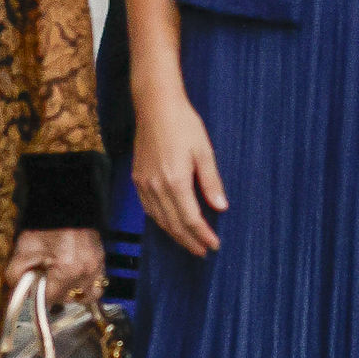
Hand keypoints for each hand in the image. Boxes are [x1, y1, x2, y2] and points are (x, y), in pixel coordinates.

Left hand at [4, 228, 104, 306]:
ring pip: (87, 296)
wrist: (64, 203)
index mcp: (68, 270)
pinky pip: (98, 284)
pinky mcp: (102, 260)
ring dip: (73, 294)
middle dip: (54, 294)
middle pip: (68, 299)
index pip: (51, 299)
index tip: (32, 293)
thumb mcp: (24, 248)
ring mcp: (97, 266)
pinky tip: (75, 279)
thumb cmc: (43, 226)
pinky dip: (87, 286)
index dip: (38, 298)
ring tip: (62, 284)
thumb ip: (16, 273)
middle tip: (45, 284)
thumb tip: (17, 294)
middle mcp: (86, 272)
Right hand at [133, 85, 226, 256]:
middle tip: (203, 251)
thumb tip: (221, 207)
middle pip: (174, 224)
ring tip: (189, 243)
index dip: (202, 235)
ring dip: (175, 234)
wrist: (155, 106)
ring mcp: (144, 184)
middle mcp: (157, 187)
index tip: (214, 245)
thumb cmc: (184, 124)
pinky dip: (160, 221)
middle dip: (189, 241)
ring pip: (160, 219)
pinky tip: (169, 224)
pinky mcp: (138, 179)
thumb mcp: (204, 151)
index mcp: (176, 181)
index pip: (191, 219)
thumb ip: (211, 182)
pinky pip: (148, 209)